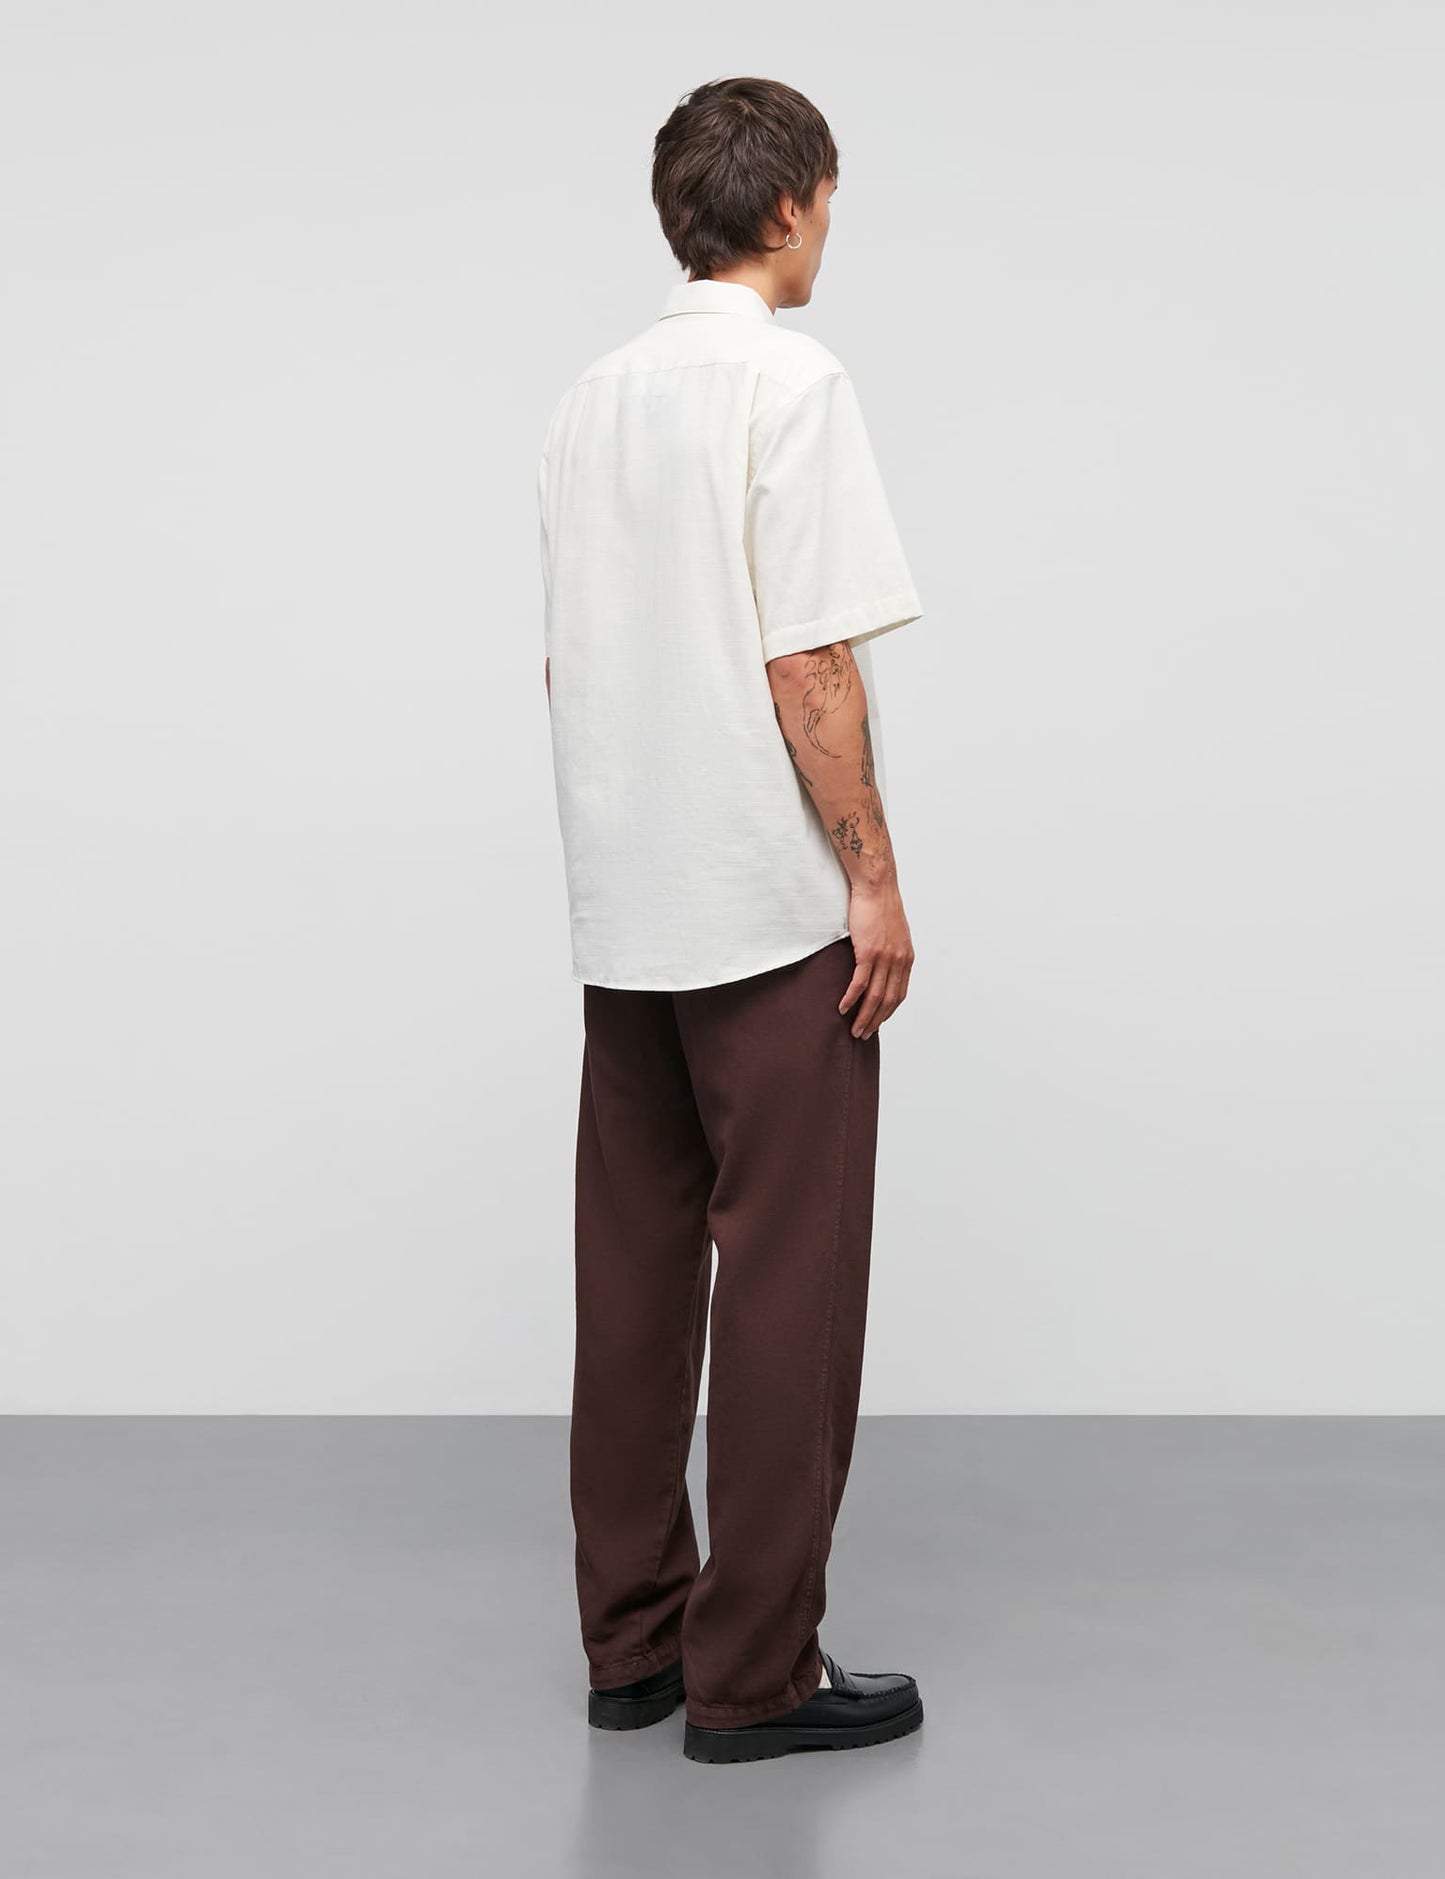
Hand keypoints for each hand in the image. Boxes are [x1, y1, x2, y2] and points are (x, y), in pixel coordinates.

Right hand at [838, 883, 913, 1038]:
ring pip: (875, 996)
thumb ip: (891, 950)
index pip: (900, 993)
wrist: (876, 886)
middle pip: (888, 1000)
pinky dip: (852, 998)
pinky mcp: (868, 952)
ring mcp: (884, 957)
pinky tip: (843, 1008)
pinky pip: (860, 982)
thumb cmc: (881, 905)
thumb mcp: (894, 932)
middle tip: (864, 1034)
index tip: (878, 1022)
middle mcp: (899, 960)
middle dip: (876, 1021)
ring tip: (855, 1029)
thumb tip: (881, 961)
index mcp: (906, 957)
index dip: (888, 1011)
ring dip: (864, 1016)